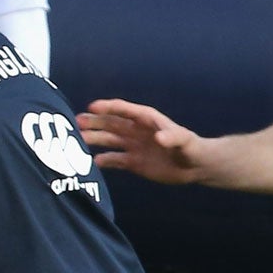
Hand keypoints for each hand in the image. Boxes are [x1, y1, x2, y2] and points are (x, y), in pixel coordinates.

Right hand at [77, 98, 205, 183]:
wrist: (195, 166)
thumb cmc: (191, 148)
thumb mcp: (184, 141)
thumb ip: (172, 138)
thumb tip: (159, 138)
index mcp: (147, 120)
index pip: (124, 110)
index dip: (108, 107)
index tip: (92, 106)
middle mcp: (136, 131)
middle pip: (112, 124)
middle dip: (95, 122)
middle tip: (77, 122)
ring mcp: (134, 146)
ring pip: (110, 141)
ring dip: (95, 139)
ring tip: (79, 140)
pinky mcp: (134, 162)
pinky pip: (115, 160)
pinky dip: (104, 161)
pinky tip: (93, 163)